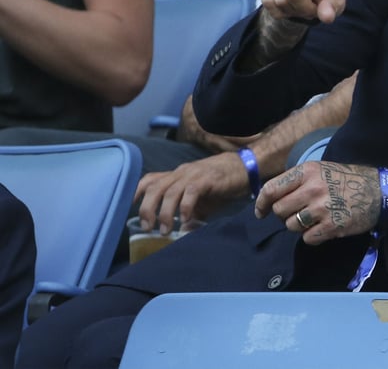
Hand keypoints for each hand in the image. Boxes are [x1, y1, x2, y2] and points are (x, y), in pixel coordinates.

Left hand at [134, 152, 250, 233]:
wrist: (246, 167)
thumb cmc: (223, 183)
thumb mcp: (203, 198)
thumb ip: (192, 213)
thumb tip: (185, 231)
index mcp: (178, 175)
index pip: (150, 179)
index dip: (137, 192)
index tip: (130, 208)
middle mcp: (182, 173)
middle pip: (155, 187)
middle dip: (147, 209)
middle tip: (148, 227)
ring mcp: (194, 175)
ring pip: (169, 191)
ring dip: (164, 213)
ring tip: (165, 230)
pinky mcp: (207, 179)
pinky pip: (190, 193)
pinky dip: (184, 208)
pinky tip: (186, 220)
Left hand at [254, 161, 378, 244]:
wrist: (380, 192)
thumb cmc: (348, 180)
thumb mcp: (322, 170)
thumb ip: (298, 181)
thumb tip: (271, 198)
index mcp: (308, 171)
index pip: (271, 189)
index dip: (261, 203)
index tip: (261, 212)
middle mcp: (312, 188)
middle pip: (279, 211)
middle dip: (285, 216)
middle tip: (298, 214)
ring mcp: (322, 208)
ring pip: (291, 226)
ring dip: (299, 227)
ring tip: (314, 220)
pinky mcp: (332, 226)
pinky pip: (307, 238)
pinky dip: (312, 237)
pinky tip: (324, 228)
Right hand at [260, 0, 345, 24]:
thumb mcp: (337, 0)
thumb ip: (333, 7)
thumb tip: (327, 17)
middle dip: (303, 8)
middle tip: (312, 6)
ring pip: (278, 0)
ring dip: (291, 10)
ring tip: (301, 4)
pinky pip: (267, 2)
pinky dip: (280, 11)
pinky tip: (289, 4)